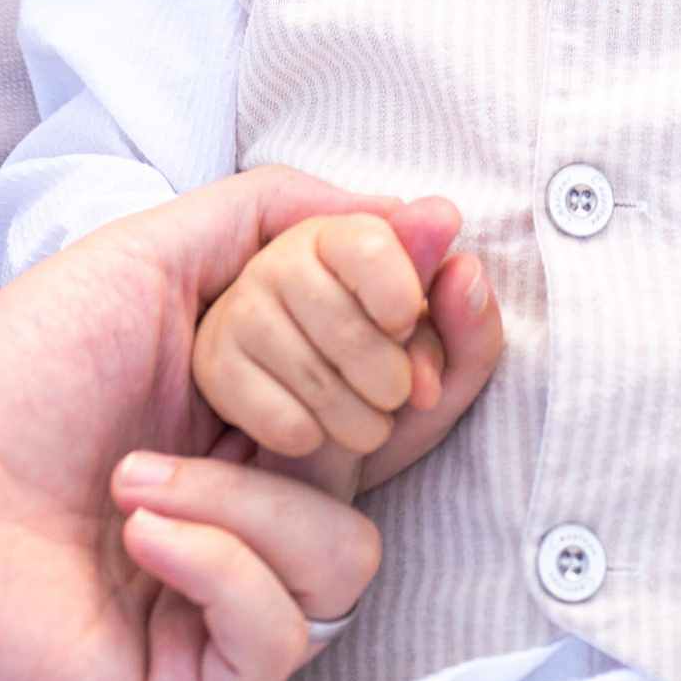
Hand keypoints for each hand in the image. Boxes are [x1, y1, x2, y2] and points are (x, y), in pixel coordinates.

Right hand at [195, 207, 501, 505]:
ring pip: (315, 378)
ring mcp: (238, 310)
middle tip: (396, 395)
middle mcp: (279, 258)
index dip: (403, 298)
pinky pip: (280, 419)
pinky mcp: (214, 365)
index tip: (409, 327)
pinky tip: (318, 432)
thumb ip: (466, 306)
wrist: (329, 455)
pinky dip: (314, 440)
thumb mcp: (451, 361)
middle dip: (390, 380)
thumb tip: (447, 225)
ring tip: (369, 422)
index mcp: (341, 233)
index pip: (370, 243)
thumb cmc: (392, 392)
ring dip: (360, 422)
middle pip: (348, 324)